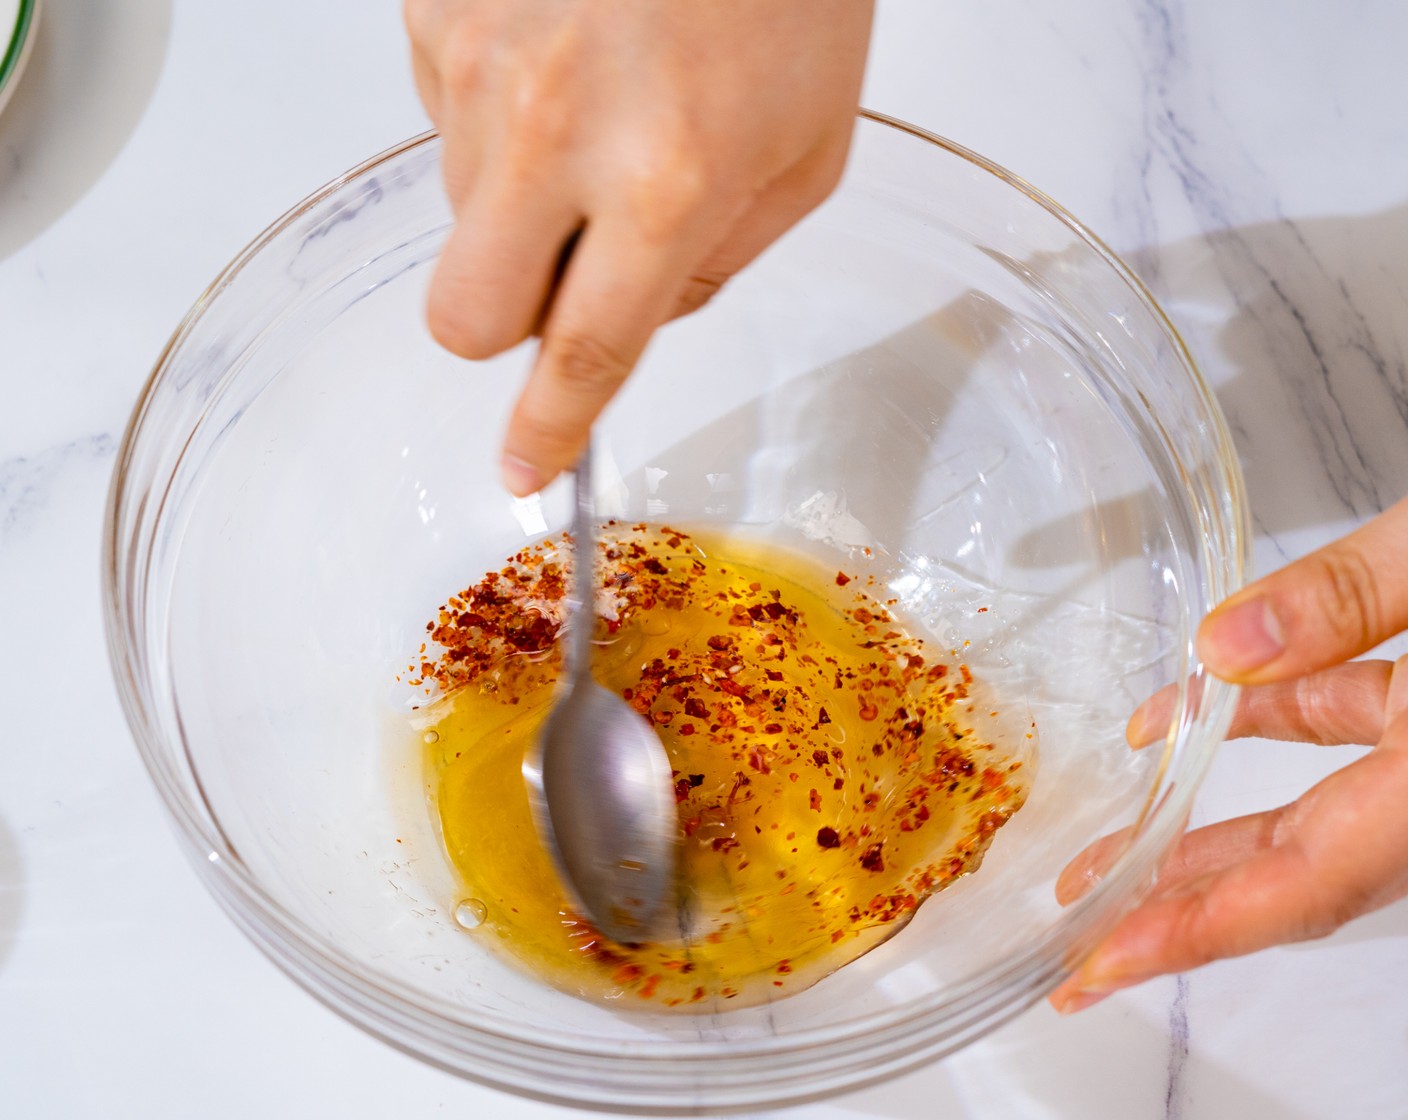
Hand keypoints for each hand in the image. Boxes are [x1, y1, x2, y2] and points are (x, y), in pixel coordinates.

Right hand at [404, 0, 873, 494]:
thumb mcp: (807, 146)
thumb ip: (721, 257)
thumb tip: (637, 315)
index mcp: (667, 179)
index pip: (581, 353)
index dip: (548, 429)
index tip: (524, 471)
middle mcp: (555, 127)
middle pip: (466, 317)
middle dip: (507, 323)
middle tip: (565, 269)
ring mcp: (478, 61)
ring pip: (459, 212)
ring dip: (519, 197)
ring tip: (597, 104)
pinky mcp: (434, 7)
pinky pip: (442, 117)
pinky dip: (498, 114)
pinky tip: (562, 53)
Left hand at [1051, 496, 1407, 1013]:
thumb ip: (1356, 593)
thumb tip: (1222, 648)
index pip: (1308, 884)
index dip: (1196, 933)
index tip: (1101, 963)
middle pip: (1302, 874)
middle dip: (1186, 909)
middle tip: (1083, 941)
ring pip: (1322, 811)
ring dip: (1214, 826)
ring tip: (1109, 848)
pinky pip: (1354, 735)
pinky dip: (1275, 722)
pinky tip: (1195, 706)